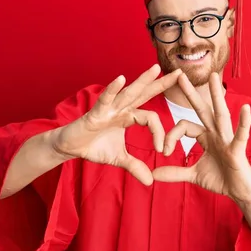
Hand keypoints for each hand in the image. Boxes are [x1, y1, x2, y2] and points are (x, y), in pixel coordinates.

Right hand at [51, 64, 181, 185]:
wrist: (70, 148)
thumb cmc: (93, 147)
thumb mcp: (119, 158)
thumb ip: (135, 166)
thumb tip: (151, 181)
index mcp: (129, 116)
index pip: (151, 118)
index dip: (160, 133)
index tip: (165, 150)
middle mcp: (121, 108)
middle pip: (145, 94)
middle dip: (162, 83)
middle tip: (180, 72)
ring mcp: (109, 108)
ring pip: (129, 93)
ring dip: (142, 80)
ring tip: (156, 69)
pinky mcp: (95, 112)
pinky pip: (105, 99)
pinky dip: (112, 89)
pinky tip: (121, 79)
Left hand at [152, 72, 250, 202]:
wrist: (239, 192)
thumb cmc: (221, 179)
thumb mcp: (194, 174)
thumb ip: (175, 172)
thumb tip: (153, 175)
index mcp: (205, 136)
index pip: (183, 127)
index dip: (171, 137)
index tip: (164, 151)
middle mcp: (216, 133)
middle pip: (201, 109)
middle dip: (191, 93)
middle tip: (180, 74)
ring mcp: (227, 139)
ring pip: (220, 114)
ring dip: (216, 95)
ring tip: (215, 76)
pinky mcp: (237, 149)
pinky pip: (240, 134)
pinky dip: (243, 122)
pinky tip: (246, 109)